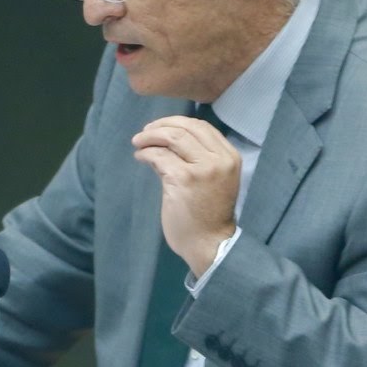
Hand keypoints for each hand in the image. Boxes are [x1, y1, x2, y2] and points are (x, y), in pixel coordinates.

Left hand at [131, 115, 239, 274]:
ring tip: (138, 142)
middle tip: (144, 133)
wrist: (210, 243)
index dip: (177, 122)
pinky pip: (159, 156)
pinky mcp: (183, 179)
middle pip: (186, 127)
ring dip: (150, 136)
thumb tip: (164, 142)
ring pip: (172, 137)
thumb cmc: (209, 214)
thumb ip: (196, 159)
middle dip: (160, 126)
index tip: (160, 127)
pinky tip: (140, 157)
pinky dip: (146, 153)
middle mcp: (219, 159)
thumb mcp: (212, 180)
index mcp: (229, 157)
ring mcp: (202, 168)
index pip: (202, 127)